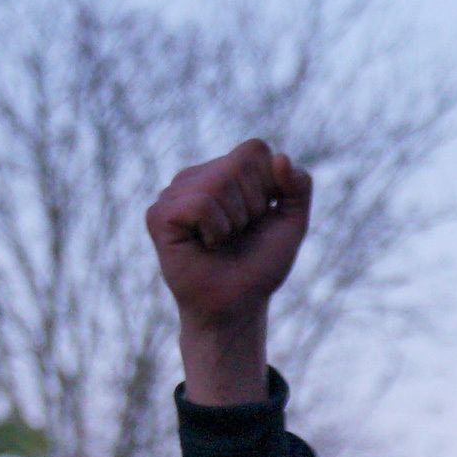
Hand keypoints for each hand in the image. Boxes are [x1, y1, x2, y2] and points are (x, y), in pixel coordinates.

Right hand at [144, 138, 315, 403]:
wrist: (237, 307)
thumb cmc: (259, 265)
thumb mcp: (292, 222)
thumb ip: (298, 186)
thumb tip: (280, 157)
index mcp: (224, 171)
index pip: (255, 150)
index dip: (269, 186)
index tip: (260, 217)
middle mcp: (195, 177)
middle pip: (238, 164)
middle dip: (252, 206)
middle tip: (238, 233)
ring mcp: (173, 194)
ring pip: (218, 183)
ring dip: (233, 222)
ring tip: (221, 241)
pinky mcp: (159, 215)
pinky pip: (200, 203)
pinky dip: (215, 230)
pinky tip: (205, 245)